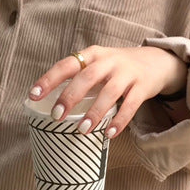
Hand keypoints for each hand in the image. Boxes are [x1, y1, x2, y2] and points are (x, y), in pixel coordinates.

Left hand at [28, 46, 187, 137]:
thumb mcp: (98, 64)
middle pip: (87, 77)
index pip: (67, 65)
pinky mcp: (143, 86)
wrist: (156, 61)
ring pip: (109, 93)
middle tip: (56, 116)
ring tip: (82, 130)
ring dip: (94, 112)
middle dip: (70, 97)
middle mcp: (109, 61)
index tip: (33, 95)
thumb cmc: (118, 68)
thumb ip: (79, 78)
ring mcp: (127, 73)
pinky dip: (119, 121)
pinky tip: (109, 134)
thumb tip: (50, 104)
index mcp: (93, 55)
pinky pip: (130, 105)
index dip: (49, 79)